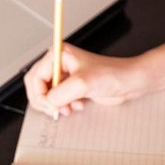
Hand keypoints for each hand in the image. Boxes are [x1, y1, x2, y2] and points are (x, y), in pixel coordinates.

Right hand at [23, 43, 144, 116]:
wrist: (128, 82)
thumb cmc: (112, 74)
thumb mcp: (83, 84)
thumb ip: (60, 93)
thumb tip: (48, 102)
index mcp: (59, 55)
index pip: (36, 77)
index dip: (40, 94)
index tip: (50, 105)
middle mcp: (60, 63)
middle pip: (37, 85)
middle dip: (46, 101)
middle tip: (55, 109)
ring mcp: (65, 75)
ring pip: (47, 94)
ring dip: (56, 105)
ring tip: (69, 108)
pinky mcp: (72, 86)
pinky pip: (58, 99)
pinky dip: (64, 106)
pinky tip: (77, 105)